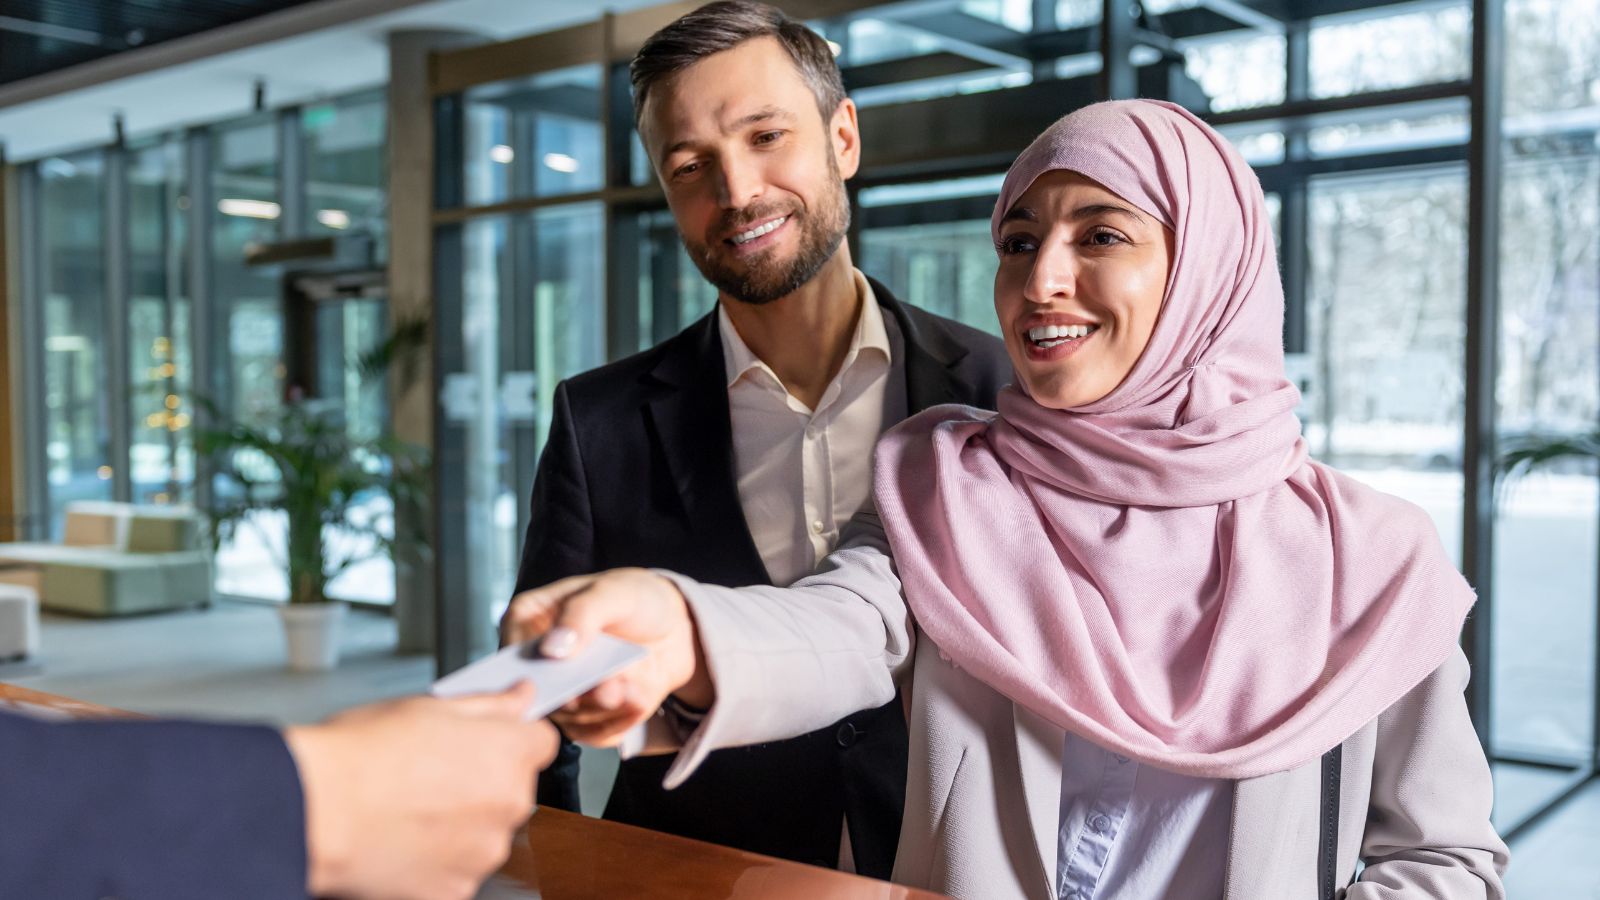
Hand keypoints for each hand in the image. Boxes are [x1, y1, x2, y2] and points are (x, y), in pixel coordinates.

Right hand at [283, 682, 556, 899]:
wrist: (313, 812)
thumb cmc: (361, 756)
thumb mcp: (430, 707)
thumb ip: (489, 704)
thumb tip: (519, 696)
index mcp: (509, 754)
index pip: (540, 741)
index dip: (510, 736)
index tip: (486, 739)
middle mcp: (507, 806)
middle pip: (512, 788)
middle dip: (482, 779)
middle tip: (429, 771)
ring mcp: (482, 853)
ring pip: (485, 831)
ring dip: (460, 822)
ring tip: (408, 807)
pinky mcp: (454, 890)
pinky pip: (457, 869)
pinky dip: (436, 858)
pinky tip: (402, 838)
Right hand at [502, 568, 710, 745]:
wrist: (676, 624)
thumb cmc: (636, 597)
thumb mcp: (612, 592)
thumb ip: (581, 614)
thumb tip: (550, 649)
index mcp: (529, 622)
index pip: (513, 656)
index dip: (532, 673)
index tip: (560, 676)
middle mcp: (541, 664)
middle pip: (540, 695)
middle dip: (576, 698)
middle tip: (607, 691)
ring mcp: (566, 693)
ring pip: (570, 721)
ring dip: (602, 710)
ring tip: (630, 692)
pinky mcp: (593, 716)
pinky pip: (598, 734)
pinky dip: (621, 721)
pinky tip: (640, 700)